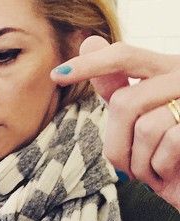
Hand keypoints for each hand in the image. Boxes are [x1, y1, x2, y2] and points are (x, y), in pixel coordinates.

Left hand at [51, 36, 179, 209]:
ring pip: (146, 127)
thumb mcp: (140, 119)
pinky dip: (160, 169)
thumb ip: (116, 86)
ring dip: (140, 163)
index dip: (90, 65)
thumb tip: (88, 41)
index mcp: (167, 71)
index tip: (57, 76)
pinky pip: (169, 144)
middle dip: (117, 145)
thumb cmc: (168, 155)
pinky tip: (169, 174)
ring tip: (152, 172)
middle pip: (124, 102)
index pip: (125, 57)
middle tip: (126, 169)